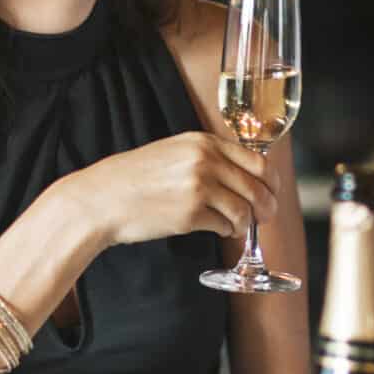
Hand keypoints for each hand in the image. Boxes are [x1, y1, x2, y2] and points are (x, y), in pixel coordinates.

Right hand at [57, 132, 276, 249]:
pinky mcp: (191, 214)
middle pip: (258, 186)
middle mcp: (205, 160)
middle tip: (265, 217)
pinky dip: (226, 231)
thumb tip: (245, 178)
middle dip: (267, 206)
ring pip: (245, 209)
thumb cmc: (135, 178)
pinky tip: (217, 229)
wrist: (102, 198)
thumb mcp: (174, 152)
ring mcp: (199, 187)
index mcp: (203, 142)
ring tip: (237, 227)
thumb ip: (208, 157)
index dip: (271, 182)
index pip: (257, 161)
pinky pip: (225, 226)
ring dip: (246, 222)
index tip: (272, 193)